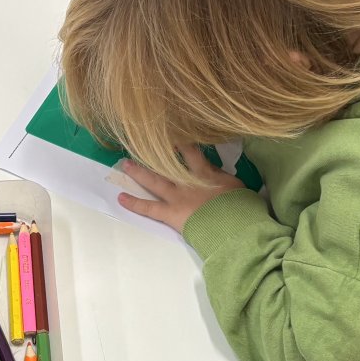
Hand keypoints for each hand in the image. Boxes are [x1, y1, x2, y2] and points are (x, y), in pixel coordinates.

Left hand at [117, 152, 244, 233]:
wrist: (233, 226)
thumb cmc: (240, 207)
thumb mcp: (235, 185)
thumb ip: (220, 176)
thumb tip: (213, 169)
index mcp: (205, 173)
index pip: (191, 153)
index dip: (180, 143)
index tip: (170, 135)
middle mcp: (187, 181)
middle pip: (166, 163)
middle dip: (154, 153)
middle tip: (140, 143)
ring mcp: (176, 197)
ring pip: (153, 181)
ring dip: (138, 172)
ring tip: (125, 164)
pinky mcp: (170, 213)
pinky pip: (148, 208)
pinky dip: (134, 203)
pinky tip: (120, 198)